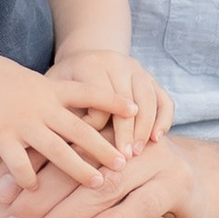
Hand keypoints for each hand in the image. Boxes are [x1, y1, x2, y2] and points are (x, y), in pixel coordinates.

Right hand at [0, 53, 136, 190]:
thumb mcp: (27, 78)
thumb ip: (49, 92)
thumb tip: (69, 98)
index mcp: (49, 90)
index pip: (89, 93)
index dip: (113, 102)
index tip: (136, 110)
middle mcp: (41, 107)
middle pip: (81, 129)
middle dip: (105, 147)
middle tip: (127, 162)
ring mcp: (22, 123)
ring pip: (58, 151)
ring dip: (80, 170)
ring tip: (99, 185)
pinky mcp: (1, 138)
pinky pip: (20, 164)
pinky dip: (30, 180)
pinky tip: (37, 192)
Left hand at [0, 128, 218, 217]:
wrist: (209, 181)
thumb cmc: (143, 184)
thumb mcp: (106, 173)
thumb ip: (70, 172)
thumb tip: (9, 188)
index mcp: (104, 131)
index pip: (58, 147)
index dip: (27, 170)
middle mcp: (126, 140)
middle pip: (75, 166)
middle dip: (39, 197)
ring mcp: (153, 159)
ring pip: (103, 187)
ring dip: (67, 216)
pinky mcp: (175, 183)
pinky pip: (139, 205)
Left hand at [51, 46, 173, 158]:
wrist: (85, 59)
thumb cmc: (66, 84)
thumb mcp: (54, 91)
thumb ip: (60, 112)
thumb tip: (64, 146)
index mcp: (91, 64)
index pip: (99, 99)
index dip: (93, 124)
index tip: (87, 145)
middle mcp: (117, 62)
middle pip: (126, 99)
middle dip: (125, 131)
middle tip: (123, 159)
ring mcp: (138, 69)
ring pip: (148, 99)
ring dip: (145, 127)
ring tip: (137, 152)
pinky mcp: (151, 78)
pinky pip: (163, 98)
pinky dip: (164, 118)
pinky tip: (157, 138)